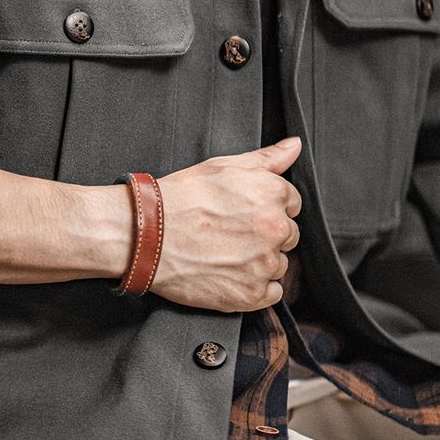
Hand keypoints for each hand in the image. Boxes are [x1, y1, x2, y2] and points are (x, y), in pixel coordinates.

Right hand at [150, 136, 302, 311]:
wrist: (146, 235)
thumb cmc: (179, 199)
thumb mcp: (222, 165)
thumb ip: (267, 158)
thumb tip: (294, 146)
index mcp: (272, 193)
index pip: (291, 204)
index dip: (267, 208)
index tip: (244, 213)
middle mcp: (275, 228)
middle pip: (287, 235)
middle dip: (265, 235)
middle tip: (231, 233)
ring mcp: (264, 263)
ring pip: (277, 264)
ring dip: (258, 262)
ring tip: (224, 253)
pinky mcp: (251, 294)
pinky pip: (271, 293)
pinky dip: (254, 288)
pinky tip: (229, 274)